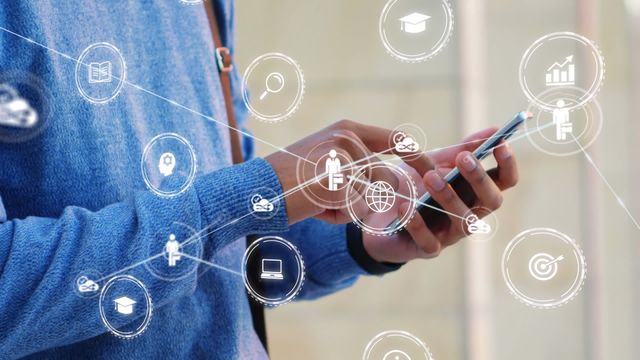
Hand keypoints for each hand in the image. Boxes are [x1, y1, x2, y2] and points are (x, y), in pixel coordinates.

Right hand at [266, 119, 433, 223]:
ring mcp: (342, 159)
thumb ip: (360, 165)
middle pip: (388, 178)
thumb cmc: (293, 179)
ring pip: (371, 198)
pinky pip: (356, 211)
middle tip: (332, 198)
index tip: (433, 171)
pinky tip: (316, 207)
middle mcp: (347, 138)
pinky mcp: (337, 184)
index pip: (397, 140)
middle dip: (370, 199)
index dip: (418, 157)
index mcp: (347, 129)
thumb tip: (399, 184)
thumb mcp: (327, 160)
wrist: (256, 189)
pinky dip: (339, 217)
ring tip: (321, 200)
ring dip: (351, 208)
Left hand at [361, 128, 518, 262]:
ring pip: (464, 222)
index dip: (507, 165)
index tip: (500, 144)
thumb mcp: (433, 163)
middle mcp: (469, 214)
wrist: (376, 213)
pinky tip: (406, 206)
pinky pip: (429, 242)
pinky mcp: (426, 249)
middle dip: (479, 179)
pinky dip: (417, 224)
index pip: (503, 182)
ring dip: (449, 198)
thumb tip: (494, 130)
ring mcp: (450, 235)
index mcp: (474, 192)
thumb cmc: (412, 186)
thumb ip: (460, 149)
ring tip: (430, 177)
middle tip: (463, 158)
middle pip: (490, 201)